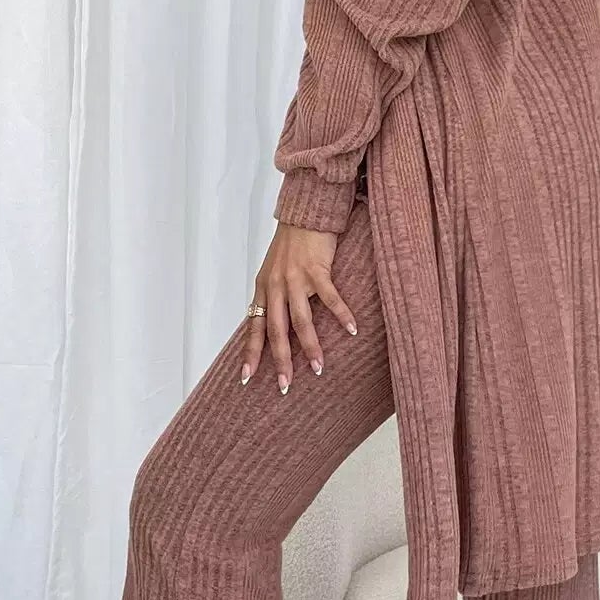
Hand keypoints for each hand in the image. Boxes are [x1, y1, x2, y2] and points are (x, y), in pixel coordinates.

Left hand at [242, 222, 358, 393]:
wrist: (304, 213)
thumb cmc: (291, 244)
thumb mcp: (273, 270)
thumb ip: (274, 295)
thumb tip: (276, 324)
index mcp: (263, 288)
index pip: (254, 327)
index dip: (251, 353)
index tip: (247, 378)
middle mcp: (275, 286)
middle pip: (276, 331)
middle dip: (281, 360)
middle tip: (285, 385)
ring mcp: (295, 278)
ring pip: (301, 320)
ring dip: (310, 346)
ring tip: (319, 367)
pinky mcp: (317, 269)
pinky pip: (330, 298)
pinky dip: (341, 315)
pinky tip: (352, 330)